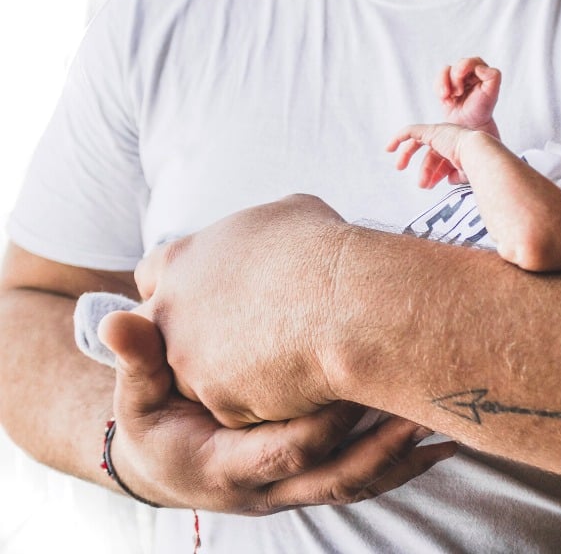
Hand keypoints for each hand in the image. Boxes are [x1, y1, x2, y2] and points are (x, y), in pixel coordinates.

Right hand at [99, 310, 456, 512]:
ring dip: (406, 455)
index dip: (323, 419)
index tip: (357, 377)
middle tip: (425, 406)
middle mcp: (270, 487)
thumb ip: (137, 360)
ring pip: (361, 483)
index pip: (286, 448)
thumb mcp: (135, 397)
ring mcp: (298, 487)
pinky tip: (441, 436)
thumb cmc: (153, 423)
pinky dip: (405, 460)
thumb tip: (120, 320)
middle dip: (384, 445)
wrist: (165, 465)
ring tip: (451, 422)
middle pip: (337, 476)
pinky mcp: (316, 477)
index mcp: (226, 467)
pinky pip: (367, 477)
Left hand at [133, 194, 351, 427]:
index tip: (210, 296)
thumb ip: (260, 232)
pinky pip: (236, 409)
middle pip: (165, 333)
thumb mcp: (286, 214)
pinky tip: (296, 385)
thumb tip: (278, 234)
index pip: (152, 275)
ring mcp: (190, 361)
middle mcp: (172, 311)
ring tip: (279, 363)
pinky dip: (262, 402)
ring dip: (228, 375)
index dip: (182, 287)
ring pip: (197, 378)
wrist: (346, 303)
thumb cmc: (322, 250)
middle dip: (193, 338)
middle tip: (241, 337)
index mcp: (182, 259)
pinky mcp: (219, 402)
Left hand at [387, 123, 475, 187]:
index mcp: (459, 148)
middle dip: (425, 169)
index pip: (443, 161)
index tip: (430, 186)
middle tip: (420, 184)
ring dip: (407, 156)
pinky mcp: (431, 130)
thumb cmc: (478, 166)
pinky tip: (389, 148)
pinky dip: (398, 138)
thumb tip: (448, 180)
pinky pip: (411, 131)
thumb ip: (457, 175)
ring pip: (418, 143)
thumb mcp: (466, 174)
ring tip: (400, 168)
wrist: (478, 155)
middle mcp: (450, 139)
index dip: (436, 174)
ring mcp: (441, 133)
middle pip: (431, 154)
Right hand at [436, 57, 500, 136]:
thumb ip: (493, 76)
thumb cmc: (482, 109)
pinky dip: (439, 89)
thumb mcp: (492, 93)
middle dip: (455, 78)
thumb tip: (480, 67)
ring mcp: (455, 79)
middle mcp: (468, 73)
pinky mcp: (445, 86)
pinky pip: (438, 81)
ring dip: (445, 83)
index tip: (460, 75)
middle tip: (458, 92)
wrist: (469, 125)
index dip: (465, 65)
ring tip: (451, 96)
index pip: (473, 61)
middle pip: (458, 64)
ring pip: (445, 71)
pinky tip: (446, 100)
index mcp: (481, 72)